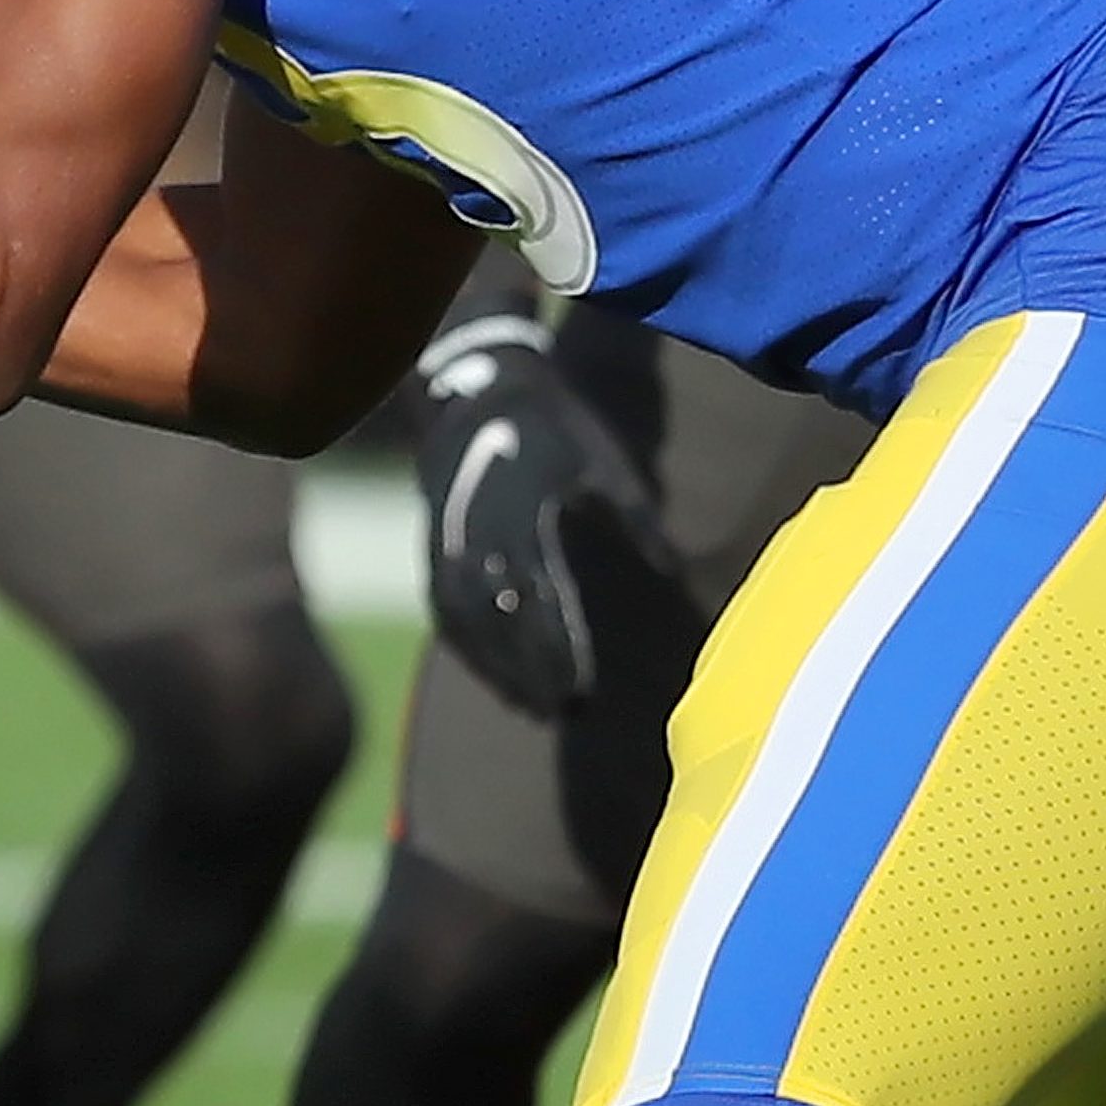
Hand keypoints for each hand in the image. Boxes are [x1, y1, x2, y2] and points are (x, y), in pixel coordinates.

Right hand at [414, 314, 653, 717]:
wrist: (474, 391)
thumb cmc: (556, 426)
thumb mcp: (604, 461)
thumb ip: (636, 517)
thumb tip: (672, 571)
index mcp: (522, 514)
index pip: (540, 600)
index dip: (560, 651)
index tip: (584, 690)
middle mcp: (476, 535)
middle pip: (501, 624)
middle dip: (531, 673)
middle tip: (566, 714)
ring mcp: (447, 544)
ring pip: (468, 625)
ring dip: (498, 671)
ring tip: (532, 710)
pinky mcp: (434, 548)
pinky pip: (446, 612)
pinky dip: (470, 650)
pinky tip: (496, 678)